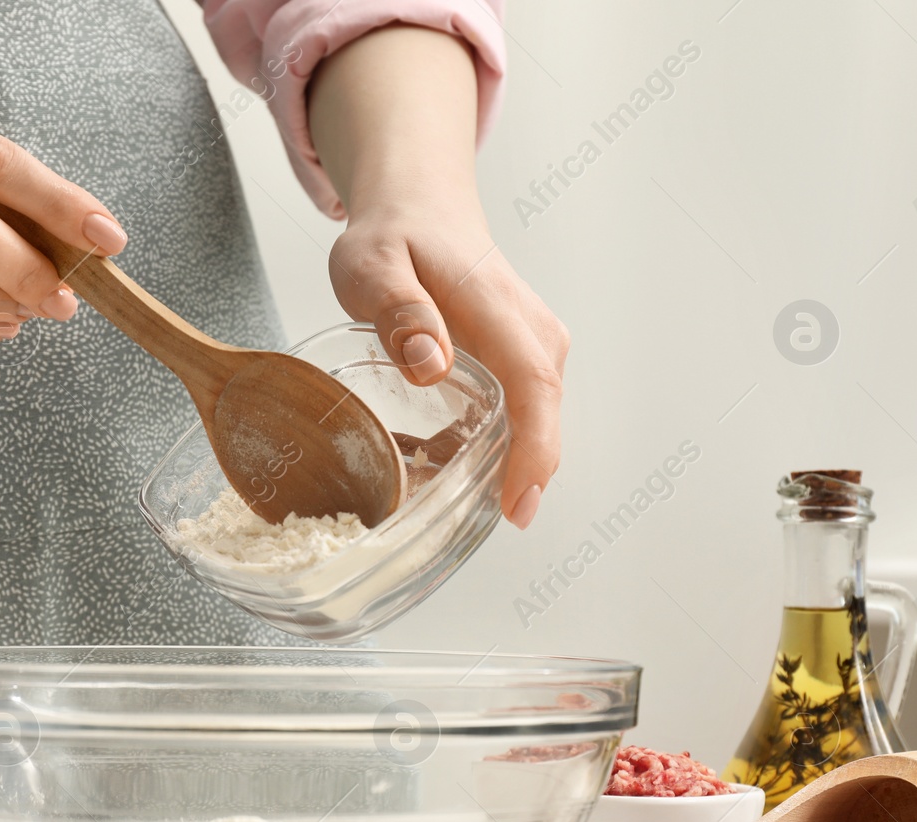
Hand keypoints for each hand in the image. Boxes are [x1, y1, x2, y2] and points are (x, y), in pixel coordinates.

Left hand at [328, 190, 567, 529]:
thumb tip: (432, 365)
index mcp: (498, 309)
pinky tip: (464, 468)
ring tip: (468, 502)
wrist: (420, 205)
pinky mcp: (524, 355)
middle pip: (545, 414)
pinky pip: (524, 409)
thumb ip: (399, 310)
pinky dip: (502, 444)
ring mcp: (534, 343)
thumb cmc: (395, 235)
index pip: (534, 388)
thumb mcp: (372, 265)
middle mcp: (531, 330)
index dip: (532, 452)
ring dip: (513, 463)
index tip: (517, 504)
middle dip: (527, 475)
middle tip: (491, 522)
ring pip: (538, 416)